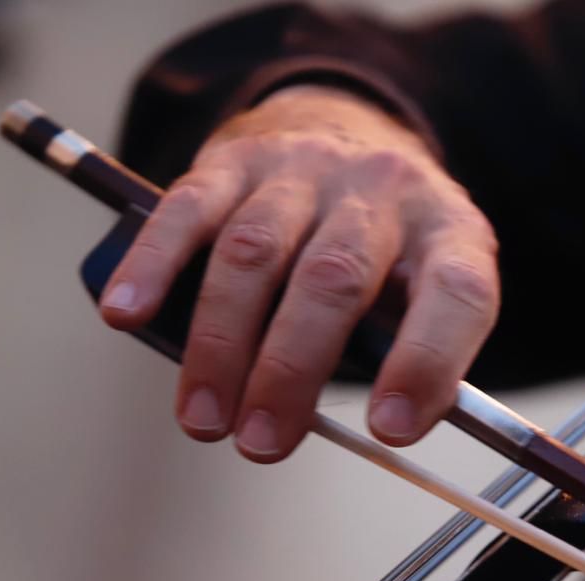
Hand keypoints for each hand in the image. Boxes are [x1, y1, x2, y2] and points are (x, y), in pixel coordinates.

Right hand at [100, 84, 499, 461]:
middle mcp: (380, 191)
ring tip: (205, 418)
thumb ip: (401, 355)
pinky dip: (153, 265)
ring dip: (222, 344)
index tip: (390, 429)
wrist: (346, 131)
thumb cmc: (384, 248)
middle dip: (290, 371)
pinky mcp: (234, 159)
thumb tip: (367, 435)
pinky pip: (187, 210)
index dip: (425, 362)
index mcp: (448, 232)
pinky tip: (129, 313)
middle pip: (335, 279)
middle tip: (262, 443)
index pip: (455, 293)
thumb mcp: (423, 295)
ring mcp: (304, 168)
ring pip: (255, 253)